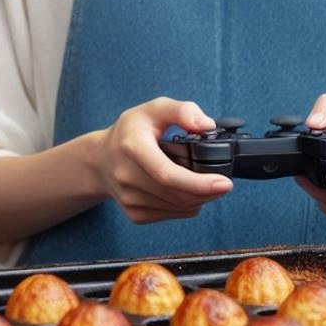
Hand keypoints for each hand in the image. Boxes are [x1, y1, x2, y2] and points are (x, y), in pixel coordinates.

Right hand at [95, 97, 232, 223]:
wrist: (100, 159)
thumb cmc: (131, 131)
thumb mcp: (154, 109)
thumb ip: (183, 110)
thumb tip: (207, 125)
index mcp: (132, 146)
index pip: (166, 174)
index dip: (198, 183)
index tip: (224, 183)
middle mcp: (126, 175)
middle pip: (177, 195)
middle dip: (207, 192)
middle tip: (221, 183)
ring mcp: (128, 198)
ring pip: (177, 208)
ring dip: (199, 199)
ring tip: (201, 183)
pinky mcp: (134, 213)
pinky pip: (171, 215)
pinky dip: (185, 206)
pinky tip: (183, 191)